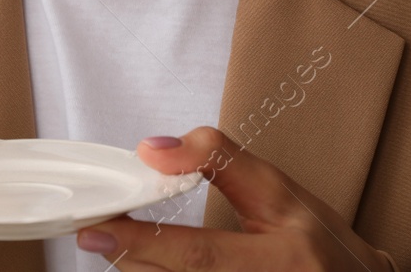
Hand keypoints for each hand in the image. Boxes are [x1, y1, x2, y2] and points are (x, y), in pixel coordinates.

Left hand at [76, 127, 396, 270]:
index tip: (100, 228)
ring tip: (117, 245)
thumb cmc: (317, 239)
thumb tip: (152, 149)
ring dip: (142, 270)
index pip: (199, 254)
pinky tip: (146, 262)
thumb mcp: (278, 190)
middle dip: (132, 258)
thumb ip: (218, 161)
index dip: (145, 242)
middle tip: (93, 236)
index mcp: (286, 257)